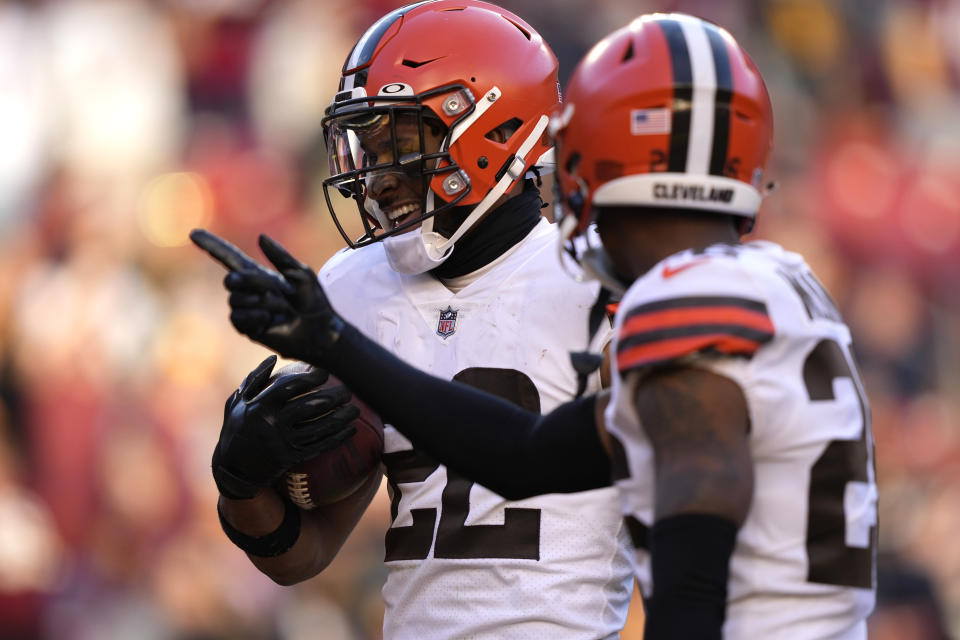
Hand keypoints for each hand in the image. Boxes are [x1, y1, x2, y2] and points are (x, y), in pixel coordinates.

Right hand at [190, 229, 344, 364]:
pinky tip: (269, 319)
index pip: (230, 258)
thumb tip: (260, 237)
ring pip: (235, 299)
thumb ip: (280, 256)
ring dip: (261, 302)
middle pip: (231, 279)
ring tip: (281, 310)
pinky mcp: (248, 328)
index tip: (193, 233)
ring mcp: (247, 309)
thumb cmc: (314, 302)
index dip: (212, 245)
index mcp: (260, 275)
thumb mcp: (301, 274)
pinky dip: (254, 316)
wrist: (320, 332)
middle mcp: (249, 291)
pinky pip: (237, 317)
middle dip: (253, 283)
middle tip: (279, 292)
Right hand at [213, 355, 358, 499]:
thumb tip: (273, 358)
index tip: (325, 372)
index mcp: (258, 406)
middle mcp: (271, 424)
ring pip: (318, 428)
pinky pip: (318, 447)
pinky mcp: (290, 458)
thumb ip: (254, 380)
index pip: (289, 387)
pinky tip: (350, 431)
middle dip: (334, 396)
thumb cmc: (236, 430)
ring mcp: (282, 443)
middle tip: (348, 390)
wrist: (232, 471)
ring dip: (341, 418)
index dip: (310, 378)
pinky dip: (336, 439)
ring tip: (356, 410)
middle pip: (310, 406)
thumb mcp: (237, 403)